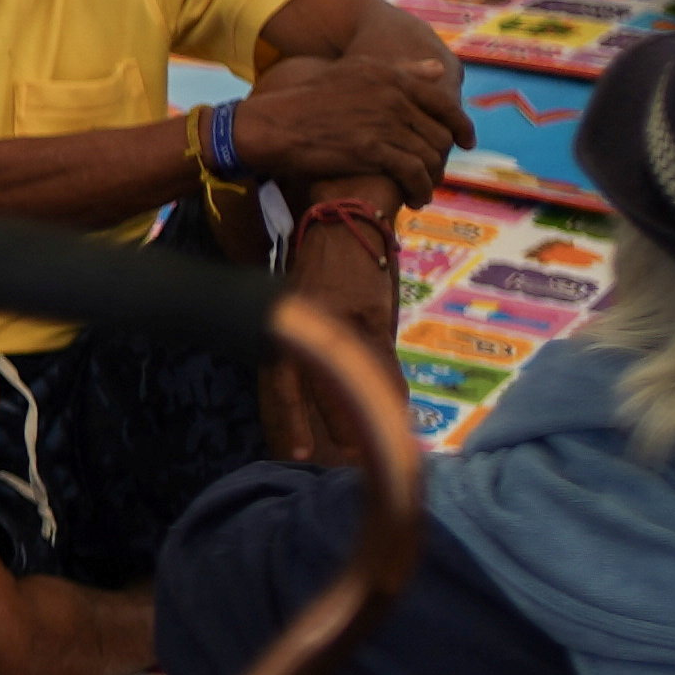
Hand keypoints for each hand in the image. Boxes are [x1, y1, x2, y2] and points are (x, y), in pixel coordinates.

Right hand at [225, 48, 455, 200]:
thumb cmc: (307, 100)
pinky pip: (413, 172)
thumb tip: (436, 69)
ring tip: (424, 191)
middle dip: (443, 158)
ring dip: (432, 178)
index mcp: (390, 76)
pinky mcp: (372, 150)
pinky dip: (420, 189)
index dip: (462, 125)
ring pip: (430, 155)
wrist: (273, 125)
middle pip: (440, 133)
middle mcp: (393, 97)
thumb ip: (400, 70)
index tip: (467, 141)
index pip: (443, 102)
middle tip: (435, 174)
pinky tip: (415, 200)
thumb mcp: (354, 73)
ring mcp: (384, 122)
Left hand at [260, 215, 407, 464]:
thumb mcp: (305, 305)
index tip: (295, 454)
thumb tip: (326, 388)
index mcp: (281, 324)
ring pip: (344, 374)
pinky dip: (389, 383)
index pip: (276, 380)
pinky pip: (378, 356)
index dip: (285, 419)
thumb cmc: (325, 268)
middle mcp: (302, 323)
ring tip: (368, 442)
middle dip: (310, 423)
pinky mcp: (368, 311)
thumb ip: (310, 345)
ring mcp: (336, 318)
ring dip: (356, 410)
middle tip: (320, 458)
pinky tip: (398, 406)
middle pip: (301, 383)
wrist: (347, 216)